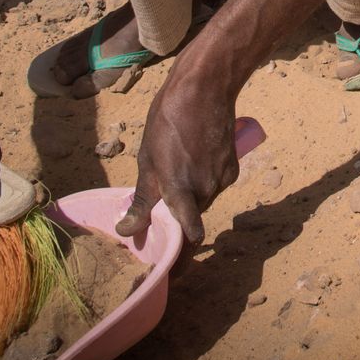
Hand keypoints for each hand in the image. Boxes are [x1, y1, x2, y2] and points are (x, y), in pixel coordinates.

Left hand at [116, 70, 238, 243]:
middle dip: (180, 219)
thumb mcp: (147, 159)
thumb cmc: (167, 120)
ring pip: (204, 201)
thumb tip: (126, 231)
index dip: (182, 259)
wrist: (205, 88)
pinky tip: (196, 156)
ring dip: (192, 196)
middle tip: (162, 207)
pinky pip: (216, 185)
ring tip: (178, 166)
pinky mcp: (233, 168)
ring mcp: (223, 180)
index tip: (172, 271)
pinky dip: (205, 180)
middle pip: (192, 219)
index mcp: (179, 191)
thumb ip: (142, 200)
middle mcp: (205, 191)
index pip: (188, 239)